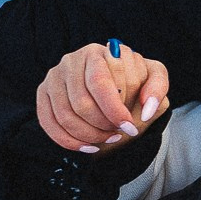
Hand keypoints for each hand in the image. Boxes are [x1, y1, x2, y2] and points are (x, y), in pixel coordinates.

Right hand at [35, 41, 169, 152]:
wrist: (115, 84)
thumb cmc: (135, 81)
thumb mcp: (153, 77)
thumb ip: (157, 87)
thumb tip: (146, 108)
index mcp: (100, 52)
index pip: (100, 83)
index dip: (114, 110)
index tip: (129, 127)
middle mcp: (72, 60)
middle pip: (81, 102)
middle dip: (102, 125)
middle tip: (118, 134)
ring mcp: (55, 76)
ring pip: (65, 115)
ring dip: (89, 135)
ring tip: (107, 139)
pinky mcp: (43, 92)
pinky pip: (48, 122)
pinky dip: (68, 141)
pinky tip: (88, 147)